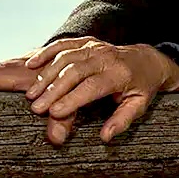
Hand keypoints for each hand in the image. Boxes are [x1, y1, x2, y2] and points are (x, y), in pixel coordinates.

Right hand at [23, 37, 178, 144]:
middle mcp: (106, 57)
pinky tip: (32, 64)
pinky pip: (63, 44)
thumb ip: (122, 120)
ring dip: (46, 75)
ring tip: (31, 94)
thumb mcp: (139, 105)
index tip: (54, 113)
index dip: (72, 99)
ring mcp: (94, 47)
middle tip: (36, 107)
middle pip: (74, 71)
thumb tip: (105, 136)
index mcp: (120, 74)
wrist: (146, 60)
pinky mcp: (86, 41)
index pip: (92, 86)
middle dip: (54, 90)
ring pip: (65, 57)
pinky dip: (46, 52)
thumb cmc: (141, 86)